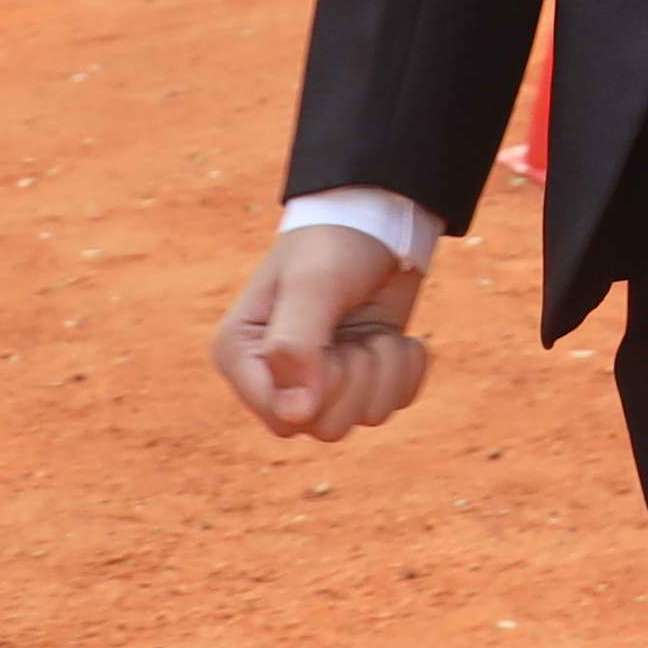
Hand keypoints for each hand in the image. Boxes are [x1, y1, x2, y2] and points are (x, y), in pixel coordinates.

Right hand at [214, 221, 433, 443]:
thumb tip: (296, 416)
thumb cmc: (336, 243)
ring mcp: (320, 382)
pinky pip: (395, 403)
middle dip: (357, 378)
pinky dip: (406, 368)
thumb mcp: (313, 284)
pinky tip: (394, 337)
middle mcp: (274, 377)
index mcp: (241, 355)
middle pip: (326, 426)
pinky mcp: (361, 378)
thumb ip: (295, 347)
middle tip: (355, 334)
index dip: (320, 392)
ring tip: (374, 331)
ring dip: (385, 368)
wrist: (381, 220)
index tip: (336, 351)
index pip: (280, 418)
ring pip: (365, 417)